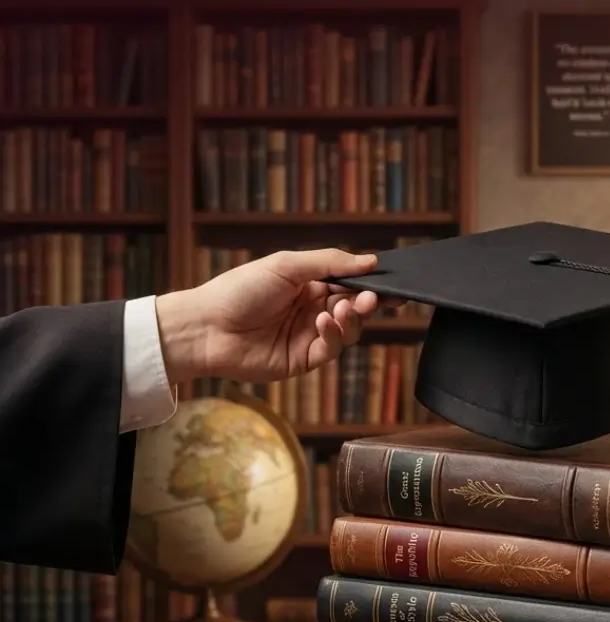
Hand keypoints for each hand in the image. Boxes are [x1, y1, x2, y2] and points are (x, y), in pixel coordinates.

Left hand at [154, 249, 380, 383]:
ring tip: (341, 310)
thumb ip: (330, 262)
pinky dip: (333, 335)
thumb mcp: (287, 265)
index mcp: (310, 285)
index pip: (350, 284)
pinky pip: (331, 350)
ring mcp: (308, 337)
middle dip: (367, 303)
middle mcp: (313, 311)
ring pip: (348, 331)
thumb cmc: (240, 290)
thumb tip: (371, 261)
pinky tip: (322, 322)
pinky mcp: (302, 360)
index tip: (391, 284)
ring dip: (351, 319)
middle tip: (374, 298)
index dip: (371, 284)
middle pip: (354, 308)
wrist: (206, 327)